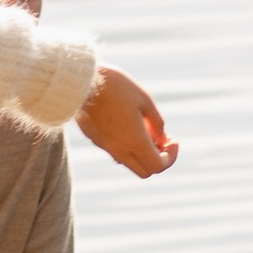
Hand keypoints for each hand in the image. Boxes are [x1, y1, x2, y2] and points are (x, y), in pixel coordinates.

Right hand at [77, 65, 177, 180]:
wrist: (80, 81)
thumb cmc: (115, 86)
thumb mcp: (144, 99)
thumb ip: (156, 123)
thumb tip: (162, 138)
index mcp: (135, 141)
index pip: (158, 166)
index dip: (171, 157)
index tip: (172, 140)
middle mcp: (120, 150)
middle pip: (145, 171)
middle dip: (157, 159)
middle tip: (162, 140)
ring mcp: (105, 146)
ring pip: (129, 163)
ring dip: (142, 153)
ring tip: (146, 130)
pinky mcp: (96, 140)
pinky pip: (116, 152)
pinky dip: (128, 146)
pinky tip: (128, 125)